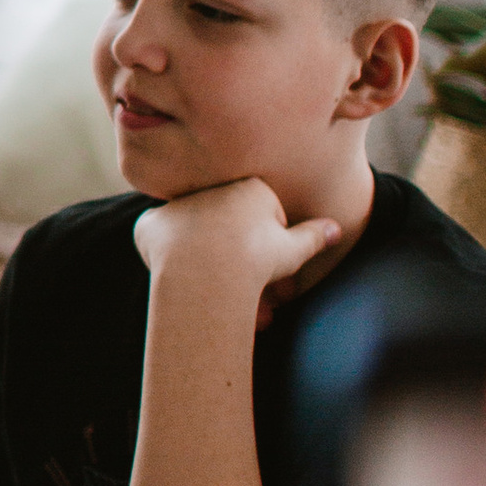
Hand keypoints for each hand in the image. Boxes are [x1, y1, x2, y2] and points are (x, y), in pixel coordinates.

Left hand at [135, 178, 340, 328]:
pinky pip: (162, 244)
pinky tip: (181, 281)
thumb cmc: (256, 258)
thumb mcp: (293, 249)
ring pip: (195, 236)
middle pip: (226, 227)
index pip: (261, 214)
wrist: (207, 269)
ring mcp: (177, 204)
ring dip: (204, 262)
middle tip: (247, 292)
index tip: (269, 269)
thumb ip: (314, 235)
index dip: (268, 247)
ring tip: (218, 296)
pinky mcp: (150, 224)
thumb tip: (335, 228)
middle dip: (238, 260)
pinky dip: (171, 262)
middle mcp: (208, 189)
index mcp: (246, 188)